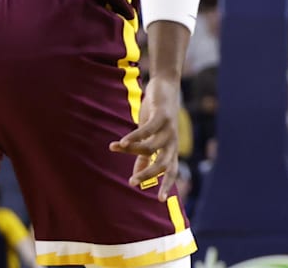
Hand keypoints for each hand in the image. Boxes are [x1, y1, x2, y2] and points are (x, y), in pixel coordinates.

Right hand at [109, 77, 181, 200]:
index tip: (158, 200)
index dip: (166, 184)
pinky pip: (147, 130)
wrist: (165, 87)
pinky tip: (121, 141)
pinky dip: (134, 137)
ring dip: (131, 150)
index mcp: (170, 148)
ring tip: (115, 148)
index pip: (172, 171)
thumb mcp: (151, 137)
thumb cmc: (157, 115)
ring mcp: (169, 128)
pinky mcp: (162, 116)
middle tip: (132, 183)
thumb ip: (145, 156)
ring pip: (150, 146)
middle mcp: (172, 141)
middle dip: (148, 174)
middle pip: (163, 163)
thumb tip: (137, 174)